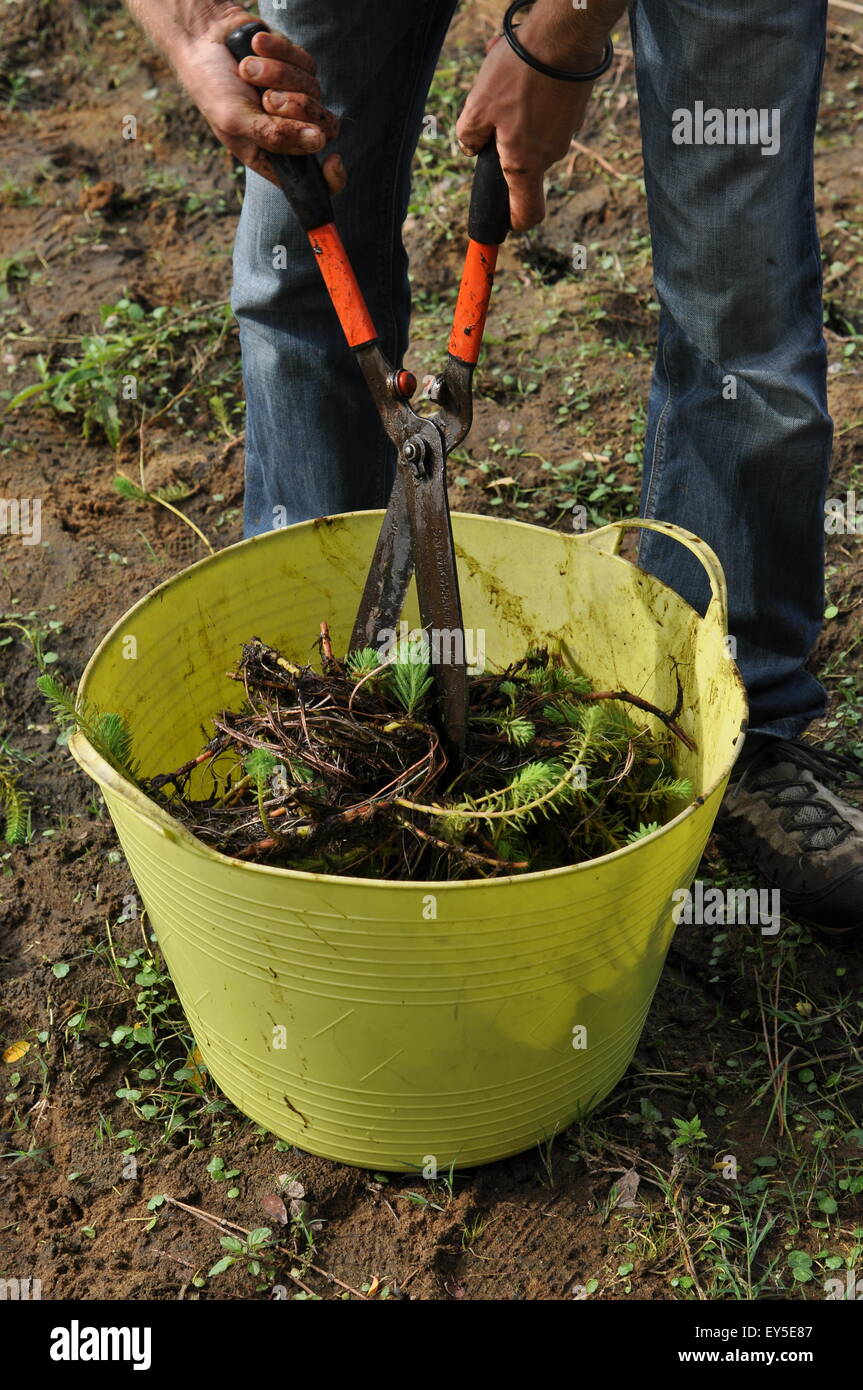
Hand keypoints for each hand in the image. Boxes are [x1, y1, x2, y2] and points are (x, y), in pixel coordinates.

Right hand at [174, 7, 345, 192]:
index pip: (314, 178)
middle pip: (325, 129)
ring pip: (315, 91)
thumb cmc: (212, 88)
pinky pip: (306, 63)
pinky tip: (257, 48)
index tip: (333, 161)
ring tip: (247, 69)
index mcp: (274, 156)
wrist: (204, 39)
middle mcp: (290, 130)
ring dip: (278, 75)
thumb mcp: (235, 119)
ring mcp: (297, 97)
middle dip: (297, 109)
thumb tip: (318, 142)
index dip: (332, 178)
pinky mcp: (299, 67)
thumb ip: (274, 135)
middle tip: (266, 98)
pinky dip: (280, 54)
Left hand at [456, 28, 603, 230]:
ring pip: (532, 132)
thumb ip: (469, 136)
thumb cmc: (520, 74)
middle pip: (522, 163)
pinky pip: (546, 113)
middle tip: (491, 110)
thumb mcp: (478, 105)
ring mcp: (566, 132)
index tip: (503, 218)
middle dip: (504, 143)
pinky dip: (532, 97)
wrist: (565, 36)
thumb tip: (470, 147)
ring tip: (508, 81)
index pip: (527, 213)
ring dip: (515, 114)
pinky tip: (525, 71)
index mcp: (525, 164)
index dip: (514, 221)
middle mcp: (550, 154)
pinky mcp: (573, 109)